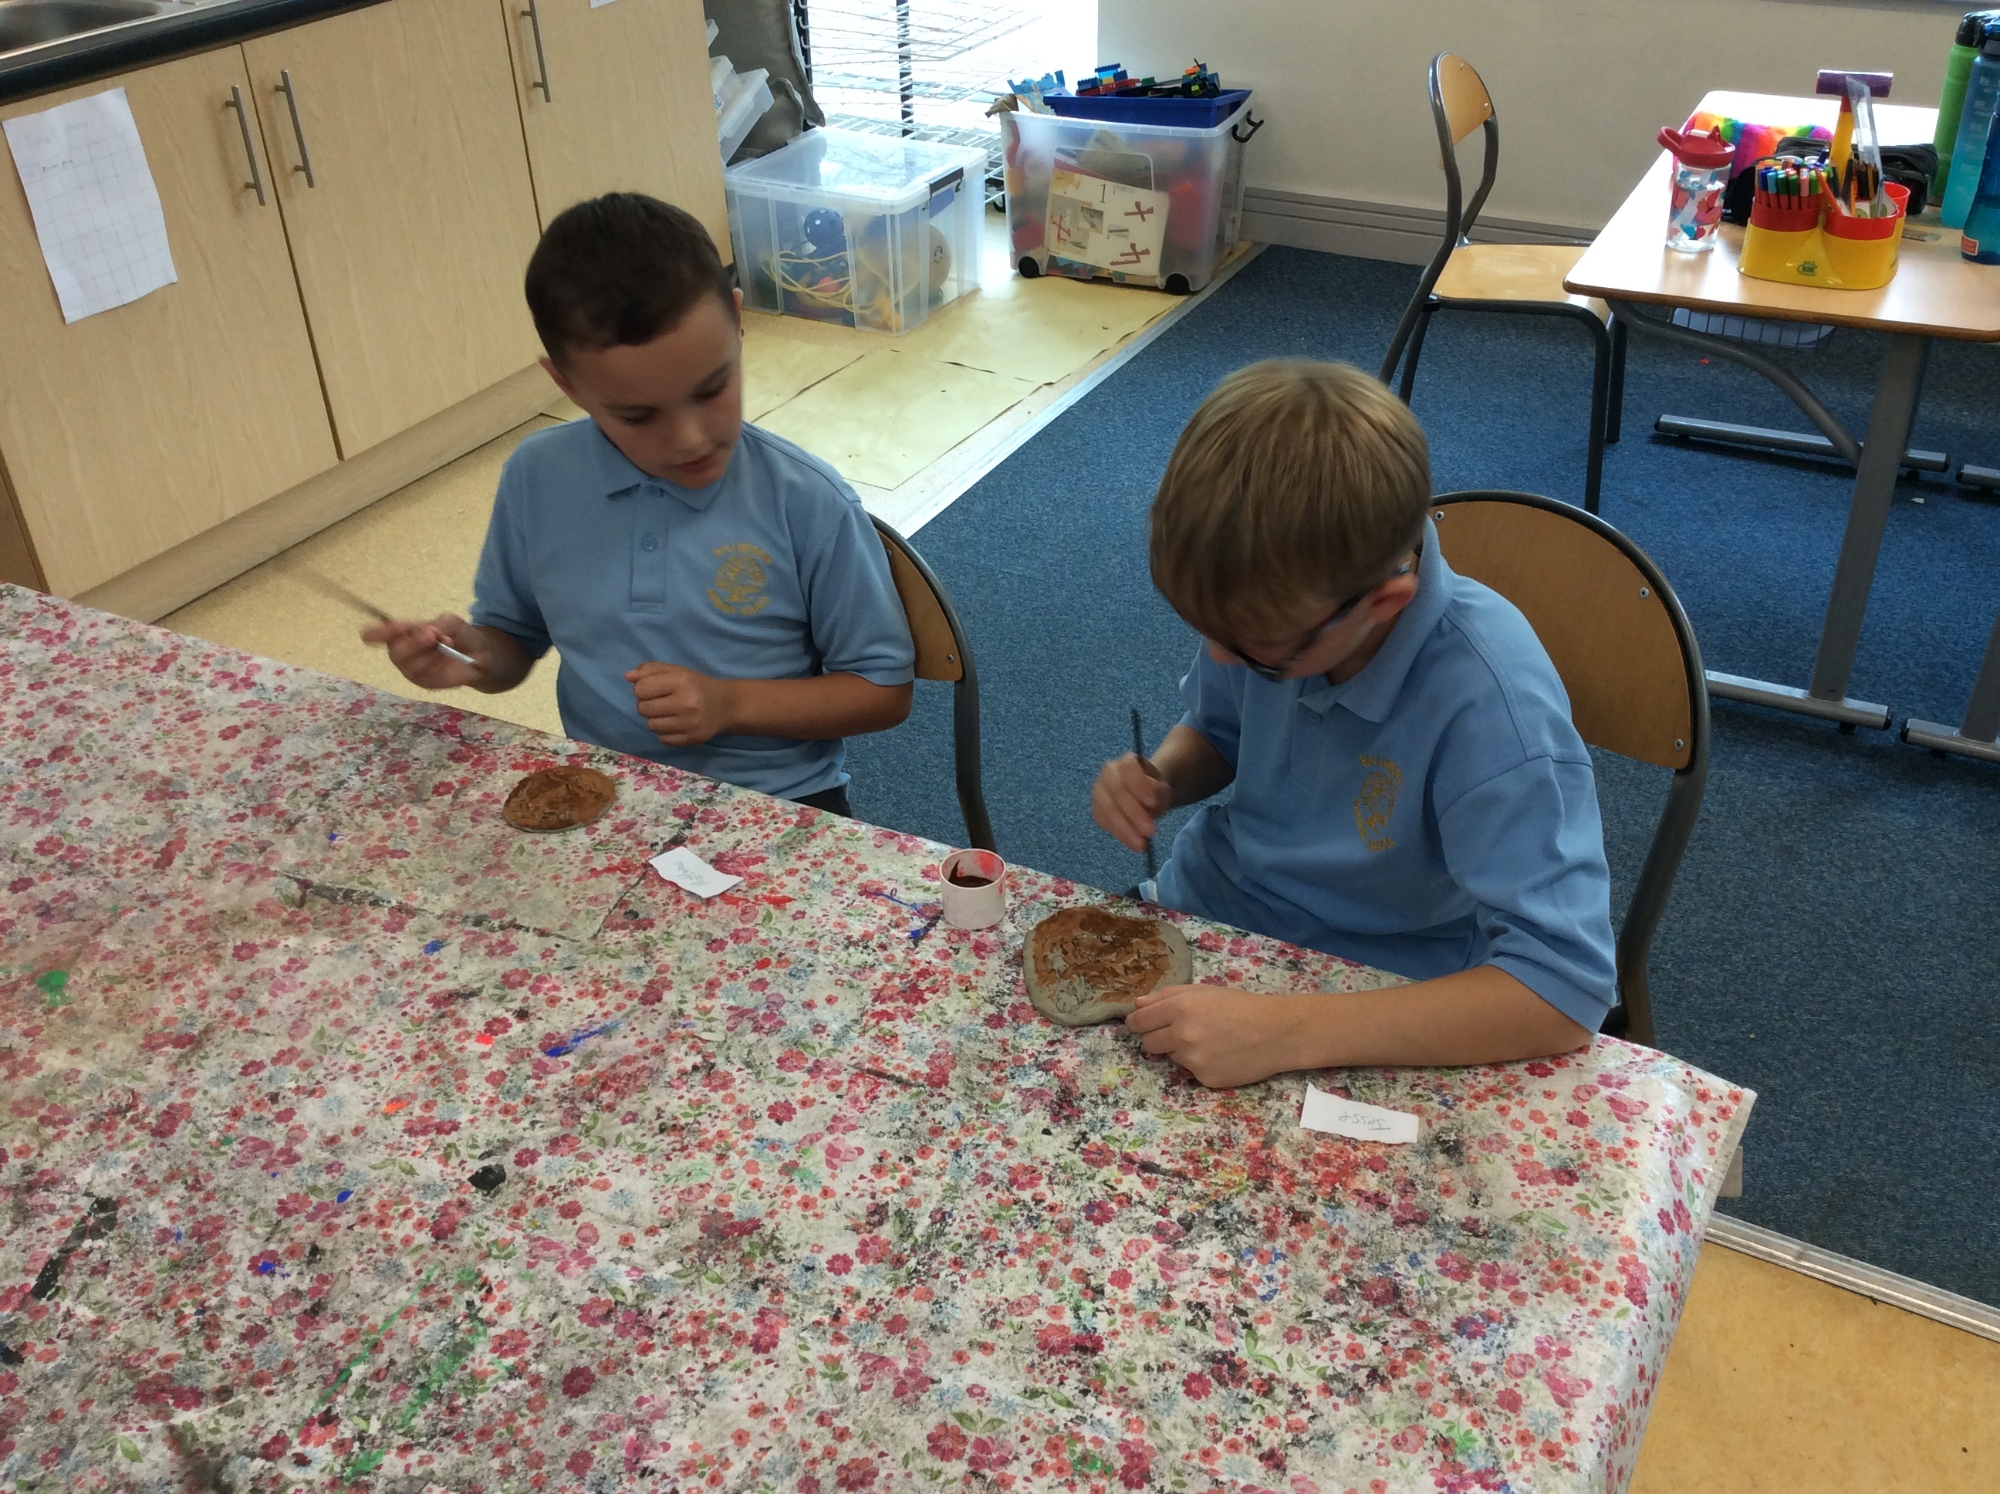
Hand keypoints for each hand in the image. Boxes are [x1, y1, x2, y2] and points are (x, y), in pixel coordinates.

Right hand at [360, 613, 485, 689]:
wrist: (481, 653)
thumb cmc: (459, 634)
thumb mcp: (450, 621)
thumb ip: (438, 624)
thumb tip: (430, 632)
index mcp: (400, 634)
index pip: (377, 634)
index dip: (379, 632)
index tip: (397, 625)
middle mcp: (401, 652)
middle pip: (395, 652)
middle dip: (413, 643)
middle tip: (433, 634)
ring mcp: (411, 669)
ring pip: (410, 665)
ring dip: (429, 653)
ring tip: (447, 642)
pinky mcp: (423, 682)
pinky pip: (424, 675)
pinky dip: (437, 663)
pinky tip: (448, 656)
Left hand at [627, 662, 735, 746]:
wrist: (726, 706)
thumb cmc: (696, 685)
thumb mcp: (676, 671)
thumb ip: (650, 670)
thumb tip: (628, 677)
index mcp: (681, 682)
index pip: (641, 689)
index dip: (642, 689)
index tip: (652, 689)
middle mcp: (686, 703)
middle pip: (643, 709)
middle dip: (647, 704)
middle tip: (661, 701)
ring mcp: (689, 724)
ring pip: (651, 725)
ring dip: (655, 719)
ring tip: (669, 713)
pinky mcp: (691, 739)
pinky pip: (662, 739)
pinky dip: (665, 732)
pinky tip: (675, 724)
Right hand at [1092, 752, 1169, 852]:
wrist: (1145, 797)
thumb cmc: (1154, 790)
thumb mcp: (1163, 790)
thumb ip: (1158, 793)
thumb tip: (1149, 804)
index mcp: (1127, 762)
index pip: (1128, 767)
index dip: (1138, 784)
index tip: (1152, 802)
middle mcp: (1108, 774)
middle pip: (1116, 791)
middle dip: (1133, 813)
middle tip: (1150, 831)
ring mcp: (1099, 792)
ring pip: (1107, 810)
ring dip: (1125, 829)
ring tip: (1142, 844)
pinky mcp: (1097, 811)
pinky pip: (1105, 823)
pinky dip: (1121, 835)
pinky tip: (1134, 844)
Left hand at [1124, 985, 1306, 1088]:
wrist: (1276, 1032)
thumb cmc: (1239, 1005)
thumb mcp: (1202, 991)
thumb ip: (1165, 996)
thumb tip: (1136, 1005)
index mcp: (1179, 1007)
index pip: (1137, 1021)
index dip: (1137, 1023)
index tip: (1141, 1024)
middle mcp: (1182, 1034)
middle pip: (1147, 1044)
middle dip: (1157, 1038)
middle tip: (1178, 1032)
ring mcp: (1193, 1059)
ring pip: (1169, 1057)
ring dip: (1180, 1050)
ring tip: (1207, 1041)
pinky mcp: (1204, 1079)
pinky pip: (1189, 1071)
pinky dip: (1199, 1064)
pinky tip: (1219, 1055)